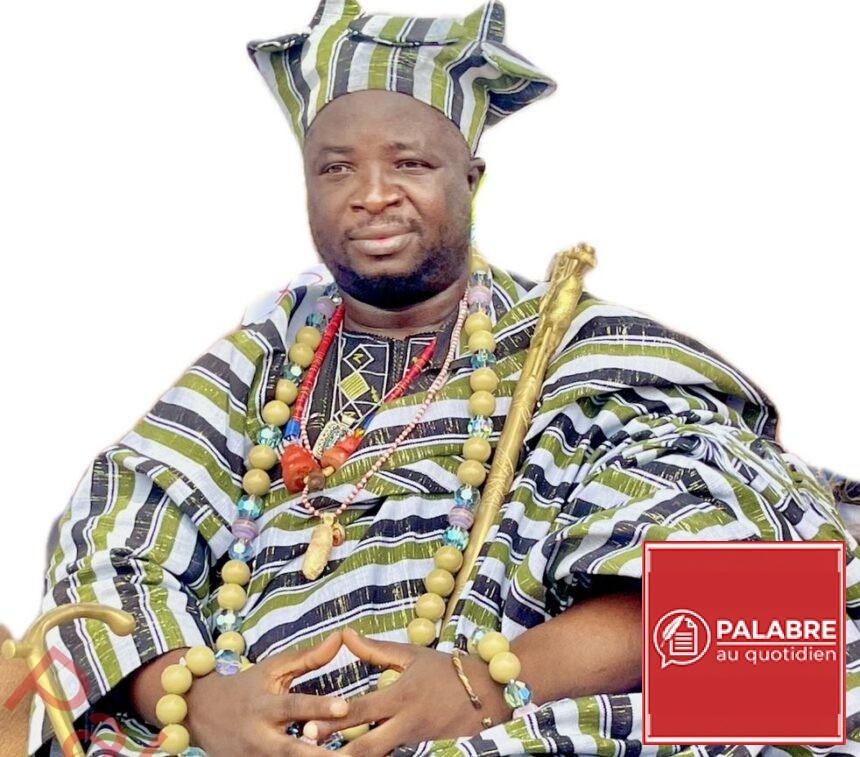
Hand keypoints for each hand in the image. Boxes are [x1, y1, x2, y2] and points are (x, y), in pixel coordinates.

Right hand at [184, 632, 347, 755]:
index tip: (345, 707)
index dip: (319, 707)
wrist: (201, 713)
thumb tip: (340, 637)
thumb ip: (308, 657)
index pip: (295, 706)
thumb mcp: (273, 669)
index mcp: (266, 707)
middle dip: (321, 756)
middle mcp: (261, 737)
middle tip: (353, 755)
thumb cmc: (248, 687)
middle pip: (293, 751)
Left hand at [306, 628, 511, 756]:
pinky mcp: (427, 753)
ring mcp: (417, 742)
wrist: (489, 692)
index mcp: (401, 695)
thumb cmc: (445, 670)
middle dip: (338, 753)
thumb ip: (375, 650)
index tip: (307, 724)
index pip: (361, 710)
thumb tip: (344, 635)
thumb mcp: (411, 655)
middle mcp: (407, 723)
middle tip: (307, 750)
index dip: (333, 719)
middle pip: (366, 746)